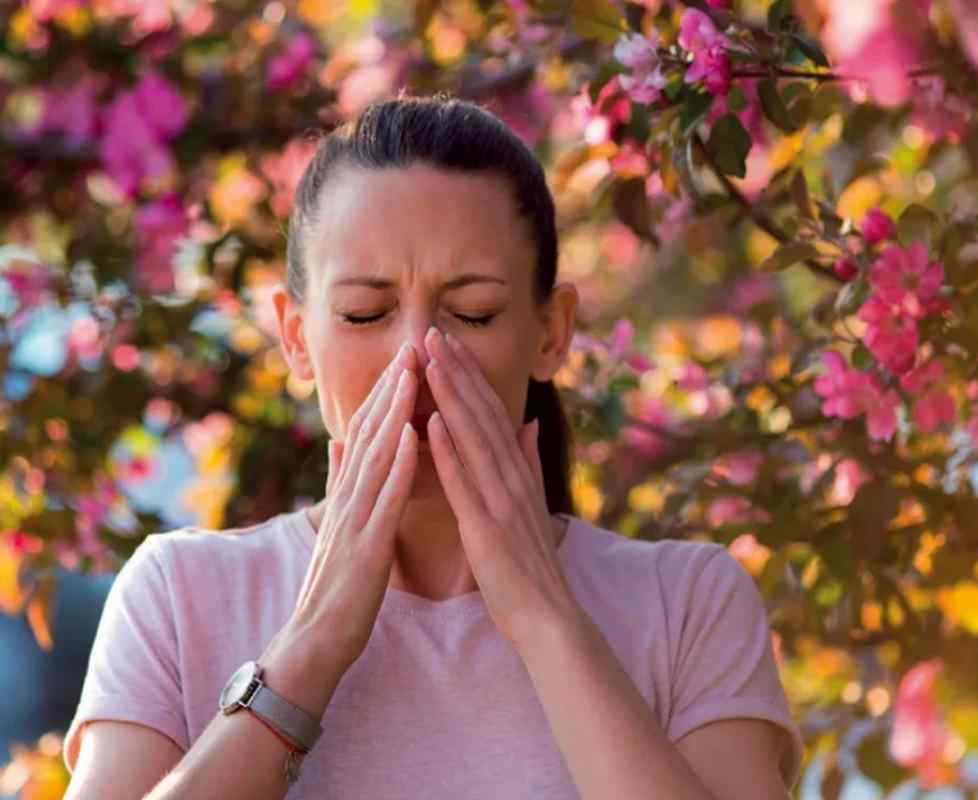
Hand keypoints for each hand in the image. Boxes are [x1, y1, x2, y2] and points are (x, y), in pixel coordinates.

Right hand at [283, 342, 419, 671]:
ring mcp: (354, 520)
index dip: (385, 393)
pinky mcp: (366, 547)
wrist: (314, 642)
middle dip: (391, 387)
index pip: (367, 433)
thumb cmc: (334, 588)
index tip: (405, 356)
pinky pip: (384, 499)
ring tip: (412, 372)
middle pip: (370, 433)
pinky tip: (413, 434)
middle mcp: (347, 499)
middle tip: (411, 344)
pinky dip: (398, 464)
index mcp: (346, 494)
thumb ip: (339, 483)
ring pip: (375, 455)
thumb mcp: (337, 527)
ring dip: (394, 411)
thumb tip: (339, 441)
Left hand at [422, 326, 578, 647]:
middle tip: (431, 331)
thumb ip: (528, 461)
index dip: (467, 375)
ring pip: (473, 438)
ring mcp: (501, 500)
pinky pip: (465, 483)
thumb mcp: (531, 504)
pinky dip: (449, 451)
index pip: (489, 413)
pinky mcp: (486, 527)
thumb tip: (526, 423)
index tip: (445, 341)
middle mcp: (511, 478)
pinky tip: (431, 422)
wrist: (547, 617)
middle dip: (456, 371)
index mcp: (516, 472)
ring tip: (430, 360)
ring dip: (450, 396)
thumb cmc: (530, 565)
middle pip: (481, 414)